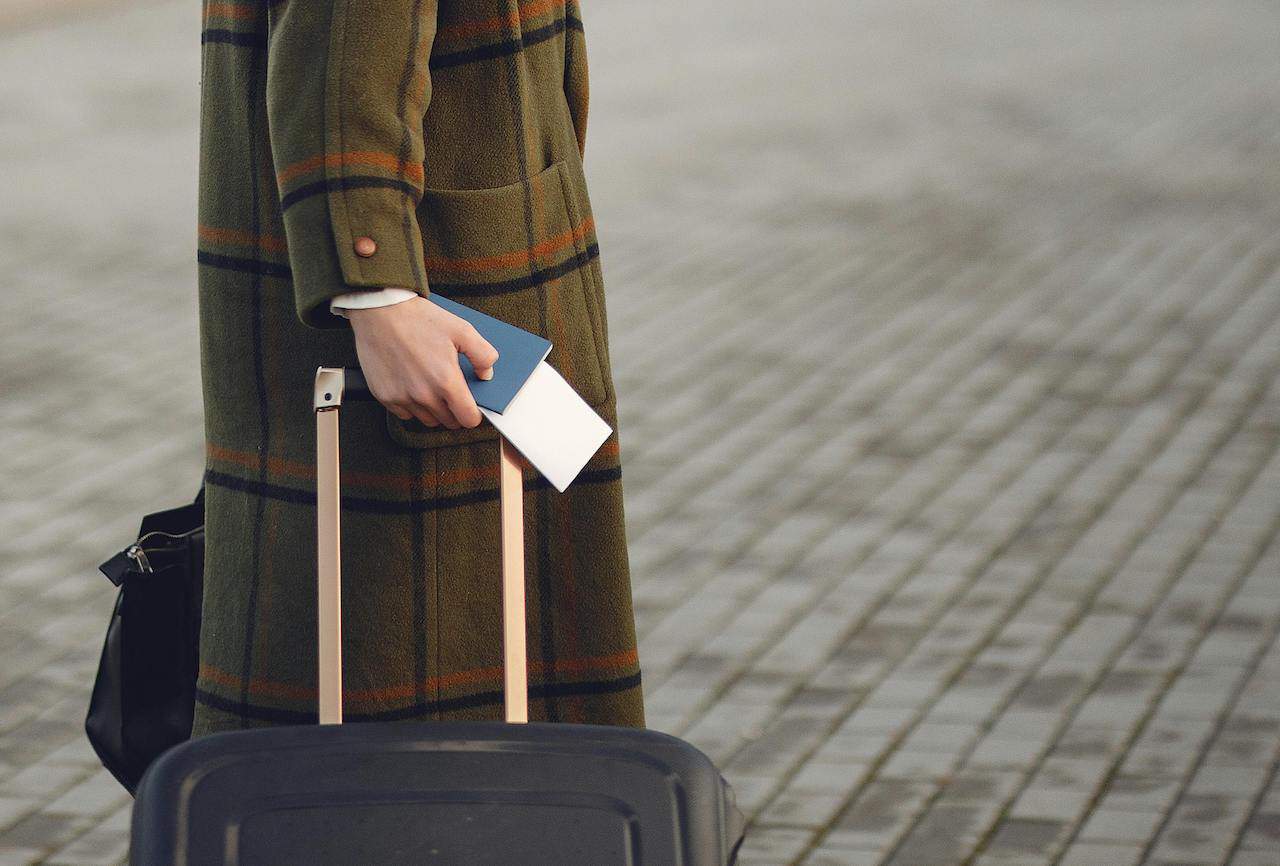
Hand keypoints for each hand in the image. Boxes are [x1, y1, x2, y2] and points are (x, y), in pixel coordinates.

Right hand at [346, 294, 498, 429]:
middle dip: (455, 411)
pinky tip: (413, 386)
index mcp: (446, 381)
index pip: (468, 419)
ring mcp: (402, 398)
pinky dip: (412, 406)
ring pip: (427, 420)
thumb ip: (483, 355)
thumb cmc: (419, 318)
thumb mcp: (462, 329)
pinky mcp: (385, 396)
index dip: (473, 414)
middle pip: (448, 422)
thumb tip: (486, 375)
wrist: (380, 311)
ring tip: (432, 387)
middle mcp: (424, 394)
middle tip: (452, 393)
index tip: (471, 406)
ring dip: (434, 410)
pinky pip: (405, 414)